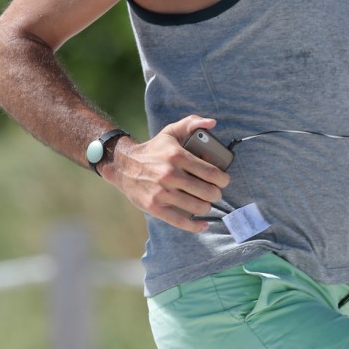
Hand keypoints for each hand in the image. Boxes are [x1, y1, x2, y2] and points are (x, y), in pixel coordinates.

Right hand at [107, 114, 230, 231]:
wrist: (123, 165)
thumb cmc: (154, 149)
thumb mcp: (171, 132)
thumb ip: (192, 123)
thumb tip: (213, 123)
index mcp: (177, 156)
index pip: (210, 172)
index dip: (223, 179)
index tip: (224, 181)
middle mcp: (170, 174)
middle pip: (207, 191)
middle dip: (216, 194)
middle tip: (215, 193)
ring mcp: (162, 192)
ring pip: (197, 206)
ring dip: (206, 207)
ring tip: (206, 203)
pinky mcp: (154, 207)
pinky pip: (180, 221)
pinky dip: (195, 225)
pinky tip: (203, 224)